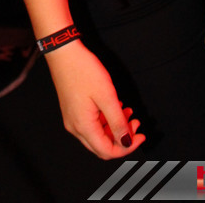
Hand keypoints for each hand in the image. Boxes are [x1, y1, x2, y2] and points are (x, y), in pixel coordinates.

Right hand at [45, 41, 144, 158]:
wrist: (64, 53)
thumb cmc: (83, 70)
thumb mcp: (107, 96)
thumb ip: (117, 122)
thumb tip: (126, 142)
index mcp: (83, 126)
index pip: (107, 151)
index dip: (127, 147)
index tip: (140, 136)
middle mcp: (75, 127)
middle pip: (102, 146)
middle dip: (122, 138)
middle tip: (135, 123)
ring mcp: (73, 119)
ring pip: (98, 135)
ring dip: (115, 127)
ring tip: (128, 112)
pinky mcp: (73, 110)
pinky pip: (92, 124)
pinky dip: (106, 120)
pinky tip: (115, 107)